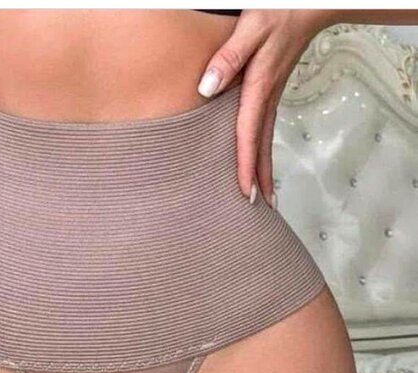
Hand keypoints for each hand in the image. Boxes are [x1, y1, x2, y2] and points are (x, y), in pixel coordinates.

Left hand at [197, 10, 335, 207]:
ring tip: (265, 196)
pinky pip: (267, 129)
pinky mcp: (271, 91)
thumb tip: (206, 88)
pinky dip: (264, 151)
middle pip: (263, 147)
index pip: (249, 136)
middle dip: (261, 179)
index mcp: (259, 88)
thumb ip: (228, 57)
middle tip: (260, 209)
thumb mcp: (251, 27)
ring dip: (265, 170)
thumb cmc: (278, 11)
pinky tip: (260, 160)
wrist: (308, 4)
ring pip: (267, 141)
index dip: (245, 167)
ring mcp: (272, 97)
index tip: (244, 194)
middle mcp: (268, 98)